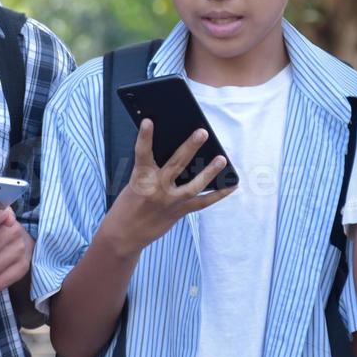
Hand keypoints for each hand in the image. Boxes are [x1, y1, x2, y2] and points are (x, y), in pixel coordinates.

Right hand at [103, 120, 236, 257]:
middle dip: (190, 147)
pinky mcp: (179, 212)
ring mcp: (170, 202)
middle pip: (176, 164)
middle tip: (203, 132)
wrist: (124, 235)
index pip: (142, 153)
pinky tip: (232, 185)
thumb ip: (151, 170)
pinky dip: (219, 194)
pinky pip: (203, 202)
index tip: (148, 122)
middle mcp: (157, 189)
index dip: (144, 137)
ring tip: (222, 158)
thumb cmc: (128, 204)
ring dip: (209, 171)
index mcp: (141, 178)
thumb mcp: (134, 184)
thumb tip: (179, 155)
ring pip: (193, 185)